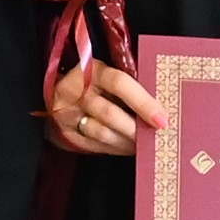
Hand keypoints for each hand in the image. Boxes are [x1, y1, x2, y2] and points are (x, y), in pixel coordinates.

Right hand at [48, 60, 167, 156]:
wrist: (56, 95)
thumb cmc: (93, 84)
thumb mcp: (106, 75)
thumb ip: (129, 85)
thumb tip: (162, 104)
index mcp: (93, 70)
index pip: (120, 83)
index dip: (143, 102)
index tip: (162, 120)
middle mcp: (77, 91)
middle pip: (110, 113)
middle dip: (136, 129)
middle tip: (155, 136)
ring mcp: (68, 114)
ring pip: (102, 133)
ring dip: (127, 142)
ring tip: (143, 144)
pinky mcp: (66, 134)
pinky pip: (95, 146)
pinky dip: (116, 149)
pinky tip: (128, 147)